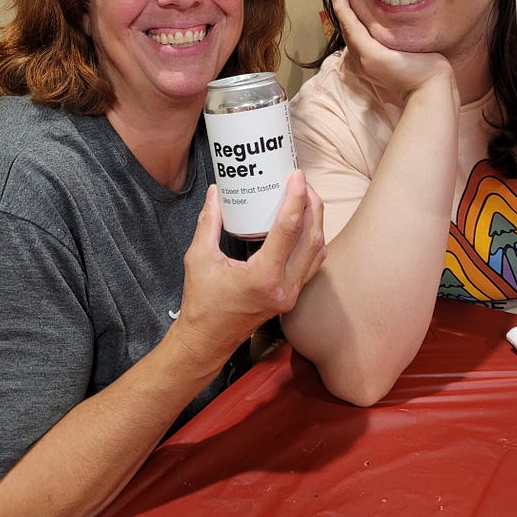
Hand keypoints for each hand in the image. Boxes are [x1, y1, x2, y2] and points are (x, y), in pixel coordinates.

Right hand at [172, 172, 324, 369]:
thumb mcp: (199, 258)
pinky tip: (305, 224)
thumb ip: (208, 223)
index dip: (295, 198)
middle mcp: (284, 287)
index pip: (288, 229)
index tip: (296, 176)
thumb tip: (215, 193)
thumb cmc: (202, 303)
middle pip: (312, 237)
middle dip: (312, 204)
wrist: (208, 340)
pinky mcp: (291, 296)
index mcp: (263, 277)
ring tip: (306, 198)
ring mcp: (291, 294)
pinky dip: (314, 240)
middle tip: (303, 182)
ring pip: (317, 251)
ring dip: (316, 221)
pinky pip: (313, 264)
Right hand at [326, 0, 452, 104]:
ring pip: (345, 22)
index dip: (347, 6)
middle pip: (346, 22)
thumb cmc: (425, 68)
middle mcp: (362, 55)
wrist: (430, 86)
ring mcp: (363, 55)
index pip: (354, 26)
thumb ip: (400, 36)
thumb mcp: (408, 47)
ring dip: (337, 0)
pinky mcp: (369, 54)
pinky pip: (352, 26)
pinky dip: (344, 9)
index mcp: (369, 54)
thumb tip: (405, 19)